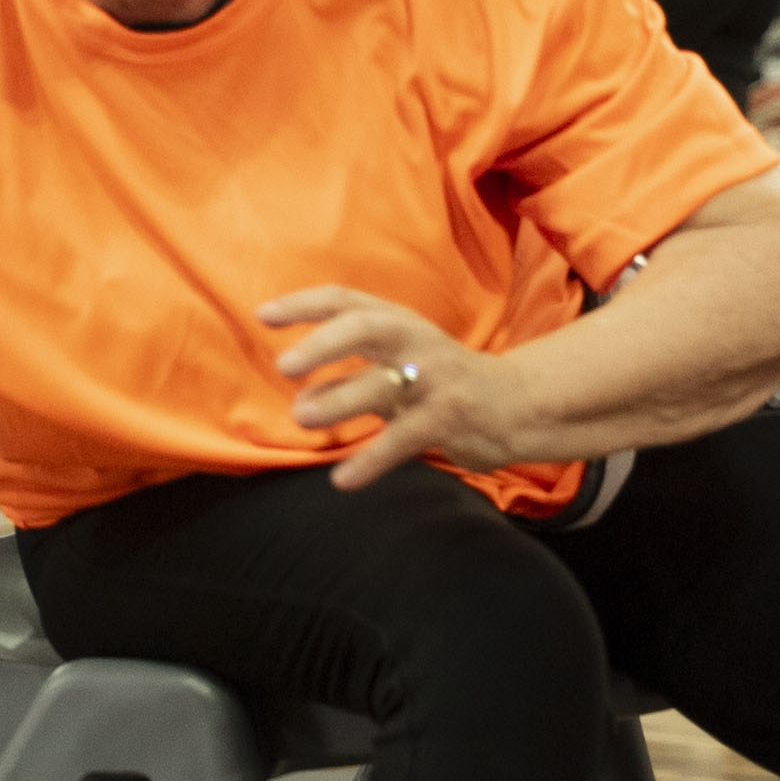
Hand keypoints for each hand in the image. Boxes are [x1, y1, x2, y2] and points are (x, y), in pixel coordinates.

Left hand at [261, 289, 509, 492]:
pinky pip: (404, 439)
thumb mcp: (398, 369)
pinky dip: (371, 460)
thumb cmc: (442, 385)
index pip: (346, 300)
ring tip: (301, 419)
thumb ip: (350, 378)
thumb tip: (299, 399)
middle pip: (366, 327)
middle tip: (284, 366)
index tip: (262, 316)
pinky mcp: (450, 417)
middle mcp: (416, 341)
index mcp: (398, 322)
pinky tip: (343, 480)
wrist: (516, 406)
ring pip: (382, 383)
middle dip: (322, 343)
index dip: (303, 304)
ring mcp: (435, 378)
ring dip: (337, 401)